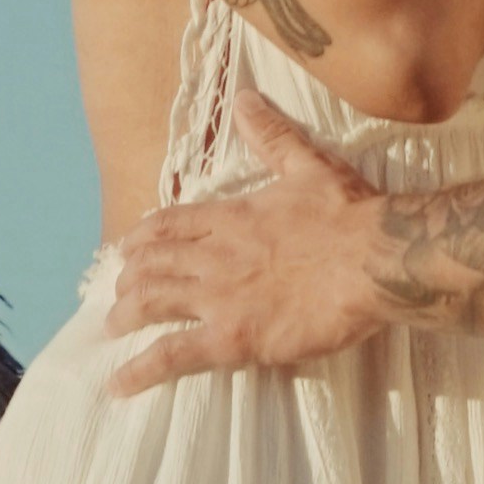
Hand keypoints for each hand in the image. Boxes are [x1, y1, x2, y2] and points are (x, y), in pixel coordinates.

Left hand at [112, 88, 383, 380]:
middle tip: (118, 291)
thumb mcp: (308, 165)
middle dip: (130, 277)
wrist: (372, 259)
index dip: (144, 237)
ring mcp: (219, 297)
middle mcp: (214, 254)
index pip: (171, 224)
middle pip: (154, 263)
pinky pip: (173, 355)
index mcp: (231, 217)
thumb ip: (271, 135)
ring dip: (126, 314)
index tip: (128, 248)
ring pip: (153, 303)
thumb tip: (244, 99)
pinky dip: (141, 370)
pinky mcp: (232, 338)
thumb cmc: (347, 214)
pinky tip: (119, 384)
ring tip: (112, 326)